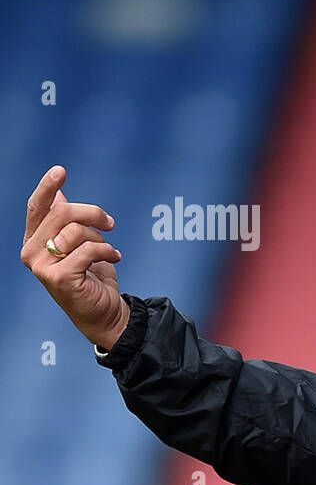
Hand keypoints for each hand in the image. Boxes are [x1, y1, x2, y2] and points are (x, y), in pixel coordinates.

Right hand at [20, 165, 128, 350]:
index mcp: (34, 240)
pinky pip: (89, 249)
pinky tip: (115, 258)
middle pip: (63, 213)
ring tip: (108, 249)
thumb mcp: (79, 245)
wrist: (104, 313)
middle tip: (110, 223)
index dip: (47, 187)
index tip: (60, 171)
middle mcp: (31, 252)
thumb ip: (65, 222)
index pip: (37, 207)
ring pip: (77, 230)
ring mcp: (42, 266)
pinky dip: (108, 251)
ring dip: (101, 237)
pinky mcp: (59, 277)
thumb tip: (59, 195)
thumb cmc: (91, 278)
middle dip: (93, 213)